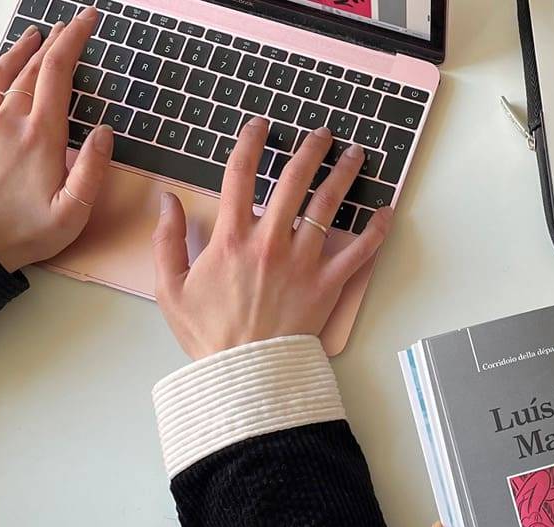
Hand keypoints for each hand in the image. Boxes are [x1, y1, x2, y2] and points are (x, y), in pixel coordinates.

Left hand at [0, 7, 112, 271]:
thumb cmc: (26, 231)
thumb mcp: (74, 211)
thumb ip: (93, 169)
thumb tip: (106, 132)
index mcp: (41, 134)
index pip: (59, 72)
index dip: (75, 41)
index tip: (87, 22)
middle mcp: (9, 120)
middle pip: (32, 68)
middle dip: (54, 42)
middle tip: (70, 26)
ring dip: (18, 50)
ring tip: (34, 35)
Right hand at [152, 117, 392, 359]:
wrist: (244, 373)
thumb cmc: (209, 335)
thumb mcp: (170, 288)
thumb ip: (167, 240)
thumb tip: (166, 200)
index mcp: (231, 239)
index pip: (239, 175)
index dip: (250, 143)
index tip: (260, 125)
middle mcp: (270, 242)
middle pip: (293, 180)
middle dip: (310, 149)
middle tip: (323, 133)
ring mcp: (303, 261)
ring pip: (328, 206)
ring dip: (344, 175)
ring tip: (356, 155)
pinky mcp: (328, 283)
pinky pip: (358, 251)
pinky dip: (376, 230)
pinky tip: (386, 211)